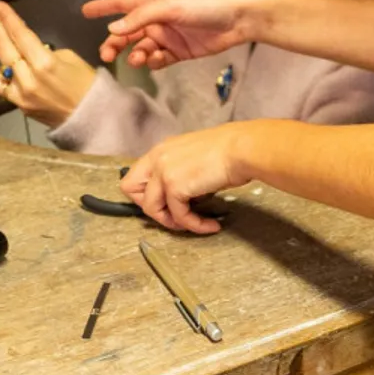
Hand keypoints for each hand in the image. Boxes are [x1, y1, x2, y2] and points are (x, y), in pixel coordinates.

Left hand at [0, 2, 96, 127]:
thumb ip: (43, 50)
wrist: (90, 116)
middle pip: (4, 47)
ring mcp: (19, 94)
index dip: (8, 18)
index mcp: (45, 63)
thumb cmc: (86, 83)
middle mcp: (28, 78)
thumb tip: (26, 45)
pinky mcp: (17, 104)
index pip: (20, 35)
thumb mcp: (69, 57)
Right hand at [84, 0, 261, 70]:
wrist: (240, 18)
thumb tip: (113, 28)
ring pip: (142, 48)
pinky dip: (154, 62)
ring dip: (136, 54)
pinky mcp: (180, 51)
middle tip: (106, 56)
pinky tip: (156, 61)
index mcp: (154, 0)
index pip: (122, 3)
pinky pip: (159, 59)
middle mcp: (158, 18)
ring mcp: (168, 35)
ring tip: (139, 59)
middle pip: (128, 32)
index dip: (104, 7)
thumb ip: (141, 17)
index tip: (83, 12)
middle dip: (115, 43)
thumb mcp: (171, 6)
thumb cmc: (206, 3)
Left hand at [122, 123, 258, 233]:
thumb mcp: (194, 158)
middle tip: (176, 215)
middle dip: (153, 208)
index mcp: (161, 150)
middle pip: (131, 191)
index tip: (166, 204)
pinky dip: (195, 225)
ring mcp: (163, 172)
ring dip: (174, 222)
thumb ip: (179, 172)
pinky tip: (211, 225)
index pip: (134, 177)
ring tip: (195, 224)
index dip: (146, 195)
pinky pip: (179, 216)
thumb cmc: (228, 152)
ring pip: (152, 209)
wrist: (241, 149)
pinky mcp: (175, 186)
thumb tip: (180, 197)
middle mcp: (157, 158)